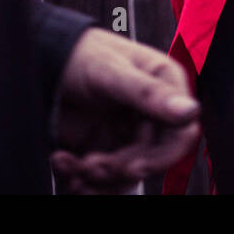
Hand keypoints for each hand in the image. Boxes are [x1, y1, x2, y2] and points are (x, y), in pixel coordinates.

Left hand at [49, 28, 200, 193]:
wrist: (41, 63)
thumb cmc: (81, 55)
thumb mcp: (112, 71)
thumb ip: (150, 93)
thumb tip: (191, 112)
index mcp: (164, 89)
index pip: (181, 134)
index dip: (162, 158)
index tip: (133, 169)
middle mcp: (151, 115)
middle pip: (152, 160)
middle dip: (120, 169)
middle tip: (91, 165)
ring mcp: (127, 134)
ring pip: (127, 175)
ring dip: (99, 179)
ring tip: (73, 166)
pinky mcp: (105, 148)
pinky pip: (103, 178)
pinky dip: (82, 178)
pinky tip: (63, 163)